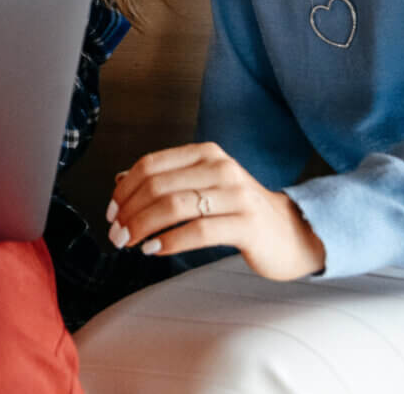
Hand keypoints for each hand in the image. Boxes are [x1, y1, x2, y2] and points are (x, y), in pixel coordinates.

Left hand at [107, 142, 326, 280]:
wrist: (292, 233)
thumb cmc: (240, 211)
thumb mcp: (203, 187)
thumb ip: (167, 181)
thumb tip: (119, 181)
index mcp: (205, 154)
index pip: (151, 164)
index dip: (125, 189)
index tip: (111, 211)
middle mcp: (220, 168)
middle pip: (158, 185)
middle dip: (130, 212)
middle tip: (116, 234)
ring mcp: (236, 194)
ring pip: (174, 206)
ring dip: (144, 227)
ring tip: (131, 243)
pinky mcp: (247, 224)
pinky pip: (199, 231)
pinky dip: (170, 241)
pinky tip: (155, 250)